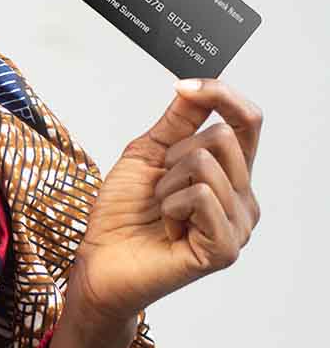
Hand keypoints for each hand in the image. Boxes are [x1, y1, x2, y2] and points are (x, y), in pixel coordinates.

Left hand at [68, 77, 263, 327]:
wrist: (100, 262)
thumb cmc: (122, 215)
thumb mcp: (147, 154)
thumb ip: (178, 120)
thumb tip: (196, 85)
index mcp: (230, 174)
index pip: (247, 122)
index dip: (221, 95)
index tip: (185, 86)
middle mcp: (243, 198)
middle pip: (224, 137)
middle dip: (175, 153)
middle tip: (159, 187)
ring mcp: (239, 225)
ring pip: (207, 164)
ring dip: (167, 183)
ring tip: (161, 210)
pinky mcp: (226, 248)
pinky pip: (202, 196)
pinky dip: (171, 205)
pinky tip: (168, 228)